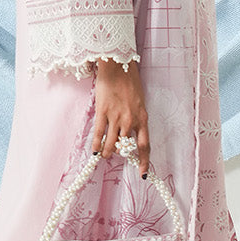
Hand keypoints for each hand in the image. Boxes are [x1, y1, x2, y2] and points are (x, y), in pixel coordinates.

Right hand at [91, 59, 149, 176]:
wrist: (118, 66)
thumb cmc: (130, 81)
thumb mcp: (139, 102)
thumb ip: (136, 118)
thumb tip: (129, 133)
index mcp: (143, 117)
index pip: (145, 146)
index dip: (144, 162)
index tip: (143, 174)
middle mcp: (130, 120)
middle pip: (125, 147)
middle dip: (120, 154)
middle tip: (116, 154)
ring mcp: (115, 117)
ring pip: (111, 144)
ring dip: (107, 152)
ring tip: (104, 154)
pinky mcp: (102, 112)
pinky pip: (98, 134)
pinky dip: (96, 144)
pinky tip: (94, 151)